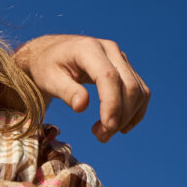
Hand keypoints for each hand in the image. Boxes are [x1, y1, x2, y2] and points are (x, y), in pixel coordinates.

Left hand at [14, 35, 149, 141]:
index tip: (107, 127)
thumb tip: (82, 106)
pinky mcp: (125, 67)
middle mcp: (109, 50)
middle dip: (120, 116)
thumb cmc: (46, 66)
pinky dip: (134, 111)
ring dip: (127, 116)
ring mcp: (119, 58)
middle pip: (128, 86)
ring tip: (104, 133)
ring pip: (138, 90)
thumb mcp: (48, 79)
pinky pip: (139, 91)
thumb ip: (66, 91)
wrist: (50, 52)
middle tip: (102, 137)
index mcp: (88, 49)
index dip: (112, 104)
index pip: (109, 77)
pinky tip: (120, 126)